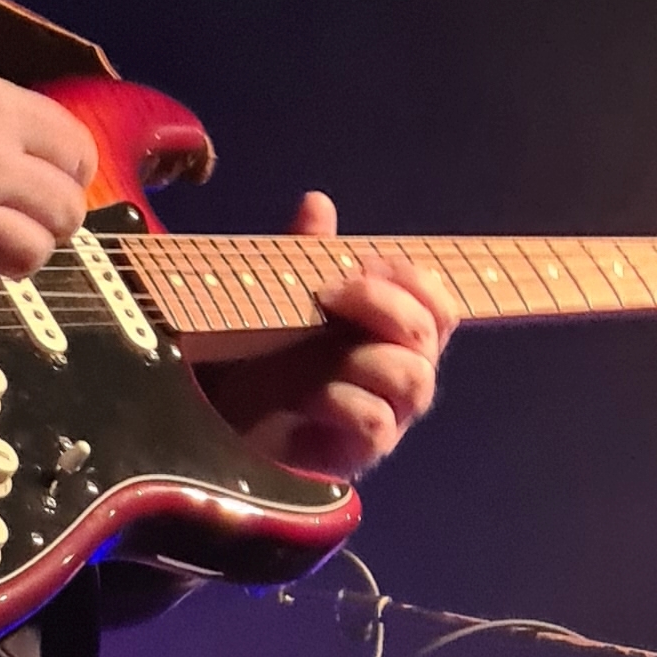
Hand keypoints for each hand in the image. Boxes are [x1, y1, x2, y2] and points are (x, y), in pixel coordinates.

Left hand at [199, 191, 456, 477]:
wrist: (218, 417)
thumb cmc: (262, 355)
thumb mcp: (279, 295)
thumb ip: (305, 255)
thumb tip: (317, 204)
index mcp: (393, 332)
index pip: (438, 302)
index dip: (411, 279)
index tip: (362, 264)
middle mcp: (400, 372)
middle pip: (429, 332)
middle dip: (382, 303)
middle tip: (329, 294)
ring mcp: (385, 414)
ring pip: (412, 377)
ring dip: (363, 355)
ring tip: (319, 354)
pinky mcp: (359, 452)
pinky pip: (375, 423)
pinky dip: (343, 402)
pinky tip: (308, 397)